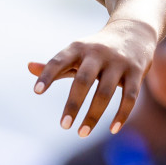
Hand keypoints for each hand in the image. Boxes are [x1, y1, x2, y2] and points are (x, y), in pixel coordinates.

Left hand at [29, 17, 157, 136]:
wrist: (134, 31)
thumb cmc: (97, 49)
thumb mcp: (77, 53)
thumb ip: (56, 65)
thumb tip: (28, 67)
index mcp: (78, 48)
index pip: (59, 61)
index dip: (47, 75)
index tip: (36, 91)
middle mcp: (98, 53)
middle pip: (83, 80)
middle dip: (73, 104)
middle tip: (63, 126)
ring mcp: (118, 62)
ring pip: (105, 92)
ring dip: (93, 115)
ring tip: (82, 133)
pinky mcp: (136, 72)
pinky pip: (129, 97)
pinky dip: (121, 114)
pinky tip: (113, 129)